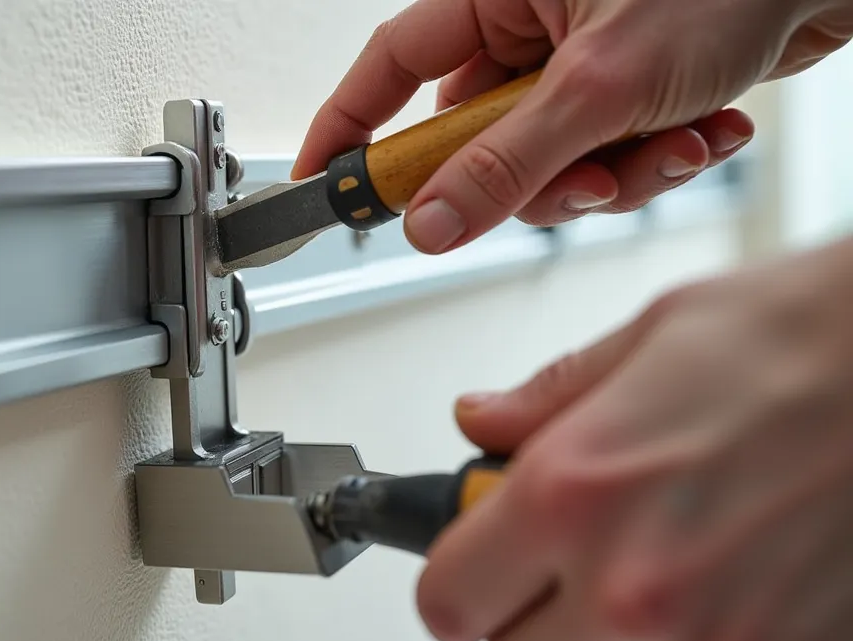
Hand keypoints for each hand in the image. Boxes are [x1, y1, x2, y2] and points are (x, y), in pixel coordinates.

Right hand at [292, 0, 852, 253]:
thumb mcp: (601, 86)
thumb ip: (506, 165)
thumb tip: (432, 221)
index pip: (390, 69)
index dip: (349, 129)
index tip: (323, 185)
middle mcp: (528, 33)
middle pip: (475, 140)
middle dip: (536, 179)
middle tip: (573, 177)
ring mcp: (577, 69)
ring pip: (546, 167)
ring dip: (613, 176)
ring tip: (668, 142)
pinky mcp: (625, 96)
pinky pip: (604, 162)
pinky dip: (653, 164)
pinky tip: (702, 130)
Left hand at [416, 237, 852, 640]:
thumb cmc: (812, 340)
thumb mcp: (656, 338)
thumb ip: (548, 400)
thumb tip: (480, 424)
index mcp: (574, 492)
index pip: (446, 601)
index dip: (459, 584)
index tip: (479, 569)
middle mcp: (634, 585)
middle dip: (536, 619)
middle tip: (577, 566)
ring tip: (670, 570)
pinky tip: (734, 593)